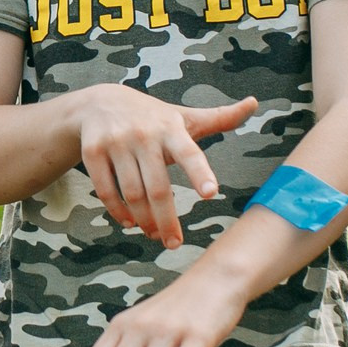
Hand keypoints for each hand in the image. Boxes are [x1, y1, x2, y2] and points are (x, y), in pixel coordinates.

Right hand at [67, 86, 256, 247]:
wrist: (99, 102)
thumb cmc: (152, 116)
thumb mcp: (184, 116)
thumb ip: (219, 118)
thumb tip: (254, 103)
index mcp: (171, 128)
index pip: (189, 152)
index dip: (200, 173)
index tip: (211, 193)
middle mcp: (143, 134)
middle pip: (157, 187)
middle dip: (167, 220)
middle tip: (174, 243)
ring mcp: (116, 143)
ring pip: (132, 193)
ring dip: (144, 220)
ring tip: (153, 234)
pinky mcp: (93, 152)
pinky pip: (106, 191)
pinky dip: (118, 212)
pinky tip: (130, 222)